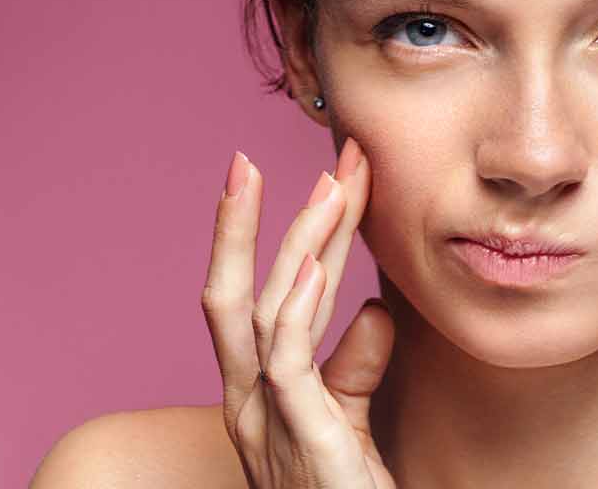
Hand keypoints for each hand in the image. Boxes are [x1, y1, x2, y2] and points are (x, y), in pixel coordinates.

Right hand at [202, 140, 396, 488]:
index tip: (289, 179)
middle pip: (228, 295)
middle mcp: (247, 401)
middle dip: (241, 223)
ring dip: (298, 242)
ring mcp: (266, 421)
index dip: (261, 238)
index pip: (248, 299)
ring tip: (329, 185)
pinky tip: (321, 261)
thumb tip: (369, 307)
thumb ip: (354, 367)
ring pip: (264, 311)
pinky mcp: (301, 438)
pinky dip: (300, 306)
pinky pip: (290, 361)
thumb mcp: (349, 422)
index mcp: (256, 392)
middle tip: (250, 159)